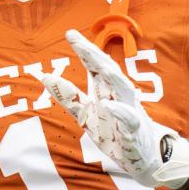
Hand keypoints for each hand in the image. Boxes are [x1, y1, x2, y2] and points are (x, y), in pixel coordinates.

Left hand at [42, 30, 188, 188]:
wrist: (142, 156)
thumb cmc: (114, 131)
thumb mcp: (85, 114)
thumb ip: (68, 96)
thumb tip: (45, 77)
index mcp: (106, 89)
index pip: (94, 65)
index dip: (84, 50)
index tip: (70, 33)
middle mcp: (118, 95)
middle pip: (108, 70)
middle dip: (95, 55)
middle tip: (79, 41)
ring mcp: (128, 110)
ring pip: (123, 89)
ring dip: (112, 76)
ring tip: (99, 64)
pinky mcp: (134, 129)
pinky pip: (128, 118)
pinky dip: (119, 111)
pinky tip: (106, 105)